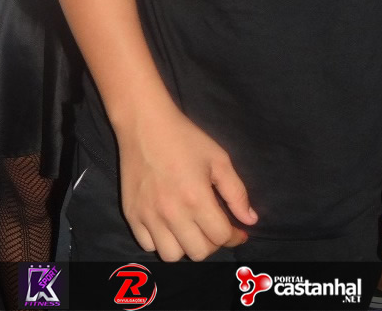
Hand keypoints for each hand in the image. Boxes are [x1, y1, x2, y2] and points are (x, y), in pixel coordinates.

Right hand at [117, 95, 257, 261]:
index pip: (220, 237)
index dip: (234, 236)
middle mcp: (172, 213)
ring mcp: (148, 216)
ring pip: (172, 256)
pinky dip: (160, 241)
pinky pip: (148, 246)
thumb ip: (237, 193)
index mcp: (197, 198)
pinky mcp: (131, 215)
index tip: (237, 230)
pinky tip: (168, 224)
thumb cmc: (186, 138)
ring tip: (190, 228)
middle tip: (213, 227)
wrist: (145, 125)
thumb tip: (250, 220)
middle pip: (198, 253)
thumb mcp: (219, 159)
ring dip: (185, 246)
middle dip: (212, 243)